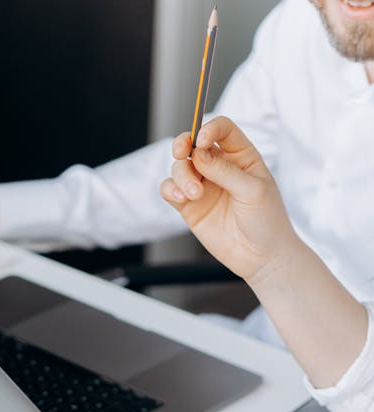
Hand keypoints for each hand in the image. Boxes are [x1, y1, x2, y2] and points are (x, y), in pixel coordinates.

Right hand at [159, 116, 299, 285]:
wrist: (261, 257)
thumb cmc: (267, 221)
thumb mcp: (253, 192)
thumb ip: (226, 172)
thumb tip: (198, 154)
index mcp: (241, 156)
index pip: (222, 130)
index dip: (209, 129)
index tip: (201, 141)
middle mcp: (219, 167)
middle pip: (193, 143)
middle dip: (182, 143)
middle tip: (181, 153)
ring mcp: (203, 186)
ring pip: (180, 167)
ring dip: (182, 176)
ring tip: (193, 195)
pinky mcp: (190, 207)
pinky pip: (171, 190)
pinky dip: (170, 190)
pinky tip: (181, 199)